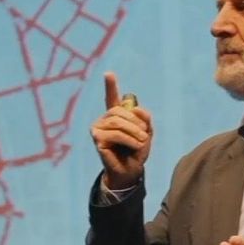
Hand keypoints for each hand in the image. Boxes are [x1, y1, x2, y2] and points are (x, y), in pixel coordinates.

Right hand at [89, 71, 152, 188]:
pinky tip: (136, 146)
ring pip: (117, 122)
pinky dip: (129, 139)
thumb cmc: (137, 151)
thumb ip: (145, 118)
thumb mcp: (146, 132)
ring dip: (134, 132)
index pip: (112, 97)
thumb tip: (135, 108)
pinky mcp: (97, 138)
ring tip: (143, 142)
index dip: (110, 85)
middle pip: (119, 111)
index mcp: (116, 115)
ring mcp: (98, 128)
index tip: (108, 73)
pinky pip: (115, 133)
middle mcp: (104, 119)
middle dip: (136, 122)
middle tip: (146, 135)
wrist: (131, 170)